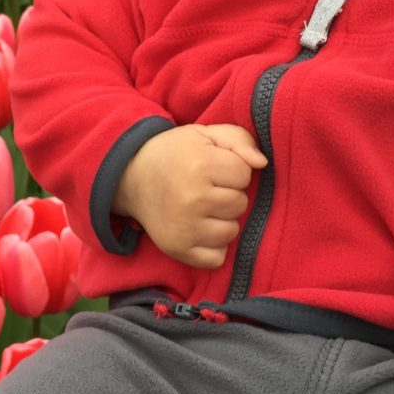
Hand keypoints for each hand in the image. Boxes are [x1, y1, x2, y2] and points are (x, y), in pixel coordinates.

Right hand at [111, 124, 267, 268]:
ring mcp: (184, 227)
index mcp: (199, 165)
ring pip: (231, 231)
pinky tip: (198, 229)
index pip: (244, 174)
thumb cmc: (175, 154)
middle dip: (228, 194)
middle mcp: (192, 198)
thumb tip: (262, 163)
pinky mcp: (177, 248)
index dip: (231, 168)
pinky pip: (216, 258)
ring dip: (222, 220)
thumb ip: (239, 140)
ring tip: (200, 207)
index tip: (212, 167)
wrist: (131, 177)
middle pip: (239, 204)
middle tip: (204, 187)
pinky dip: (212, 247)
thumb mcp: (205, 135)